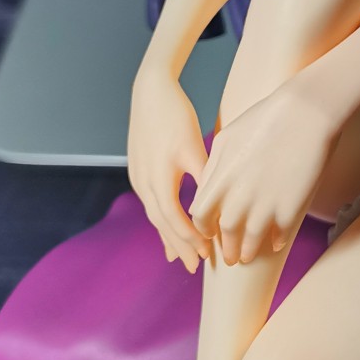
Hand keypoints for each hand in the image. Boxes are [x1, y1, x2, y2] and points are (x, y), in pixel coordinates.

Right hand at [127, 65, 210, 272]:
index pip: (175, 220)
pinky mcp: (138, 170)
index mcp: (159, 179)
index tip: (209, 253)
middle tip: (195, 268)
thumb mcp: (194, 147)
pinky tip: (167, 227)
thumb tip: (221, 206)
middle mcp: (144, 183)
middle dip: (180, 246)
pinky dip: (160, 220)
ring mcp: (138, 178)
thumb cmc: (176, 116)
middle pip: (162, 224)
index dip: (192, 239)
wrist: (150, 91)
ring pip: (154, 216)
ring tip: (179, 257)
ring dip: (168, 237)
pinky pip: (150, 204)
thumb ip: (205, 177)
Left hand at [190, 75, 343, 265]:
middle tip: (230, 258)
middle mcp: (238, 196)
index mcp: (220, 178)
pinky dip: (276, 242)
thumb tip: (206, 186)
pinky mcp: (290, 208)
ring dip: (248, 252)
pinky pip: (280, 235)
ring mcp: (265, 204)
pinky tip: (276, 242)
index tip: (211, 233)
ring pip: (250, 242)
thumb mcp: (227, 137)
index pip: (200, 215)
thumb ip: (213, 166)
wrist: (306, 111)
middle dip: (226, 250)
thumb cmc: (266, 118)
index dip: (204, 228)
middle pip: (225, 234)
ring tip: (248, 256)